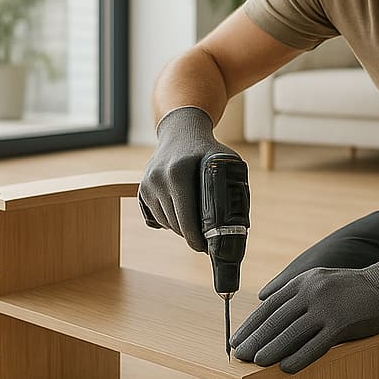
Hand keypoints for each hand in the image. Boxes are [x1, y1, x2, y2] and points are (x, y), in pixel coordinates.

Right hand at [138, 106, 234, 250]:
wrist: (181, 132)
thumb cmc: (207, 149)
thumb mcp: (225, 160)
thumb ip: (231, 185)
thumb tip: (237, 223)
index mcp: (178, 173)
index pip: (186, 218)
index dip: (196, 238)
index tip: (205, 247)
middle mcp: (158, 179)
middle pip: (175, 224)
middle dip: (190, 235)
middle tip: (204, 240)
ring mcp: (147, 184)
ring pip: (164, 222)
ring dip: (179, 228)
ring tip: (195, 225)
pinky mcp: (141, 188)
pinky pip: (154, 216)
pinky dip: (168, 220)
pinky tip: (181, 215)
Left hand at [231, 251, 378, 372]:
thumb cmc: (350, 287)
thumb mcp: (318, 277)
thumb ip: (290, 287)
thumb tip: (261, 298)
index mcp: (303, 282)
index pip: (270, 306)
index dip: (251, 324)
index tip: (236, 340)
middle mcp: (312, 292)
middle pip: (277, 319)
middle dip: (255, 339)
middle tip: (239, 355)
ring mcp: (327, 308)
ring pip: (292, 332)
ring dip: (272, 349)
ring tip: (256, 363)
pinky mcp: (342, 324)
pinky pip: (316, 344)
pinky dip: (299, 356)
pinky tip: (286, 368)